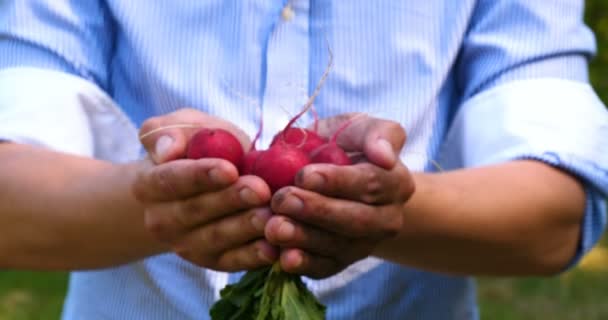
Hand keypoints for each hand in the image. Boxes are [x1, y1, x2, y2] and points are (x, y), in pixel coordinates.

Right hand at [133, 109, 277, 270]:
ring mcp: (186, 245)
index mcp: (149, 185)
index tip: (229, 169)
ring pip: (215, 238)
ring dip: (245, 228)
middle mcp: (161, 220)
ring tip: (270, 216)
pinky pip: (232, 261)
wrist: (206, 183)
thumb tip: (166, 150)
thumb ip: (170, 132)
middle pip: (196, 211)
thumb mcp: (183, 128)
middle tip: (260, 190)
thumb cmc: (197, 148)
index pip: (171, 180)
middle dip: (230, 201)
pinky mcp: (213, 261)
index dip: (200, 176)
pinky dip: (253, 257)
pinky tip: (273, 247)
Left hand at [264, 113, 414, 277]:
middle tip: (282, 200)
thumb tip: (385, 157)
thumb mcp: (361, 129)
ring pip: (339, 246)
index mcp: (396, 182)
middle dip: (317, 211)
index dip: (336, 181)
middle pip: (356, 220)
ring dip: (305, 239)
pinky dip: (305, 265)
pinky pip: (327, 268)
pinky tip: (284, 259)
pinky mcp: (342, 261)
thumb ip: (379, 135)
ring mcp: (365, 244)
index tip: (303, 175)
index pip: (370, 183)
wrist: (333, 174)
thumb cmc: (345, 145)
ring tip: (274, 228)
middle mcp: (387, 219)